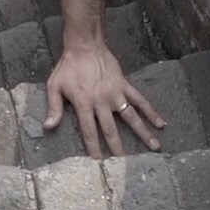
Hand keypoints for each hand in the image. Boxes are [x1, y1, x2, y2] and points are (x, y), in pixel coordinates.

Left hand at [44, 45, 164, 157]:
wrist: (84, 45)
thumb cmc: (67, 67)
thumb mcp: (54, 86)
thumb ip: (53, 108)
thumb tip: (48, 127)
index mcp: (84, 104)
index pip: (90, 131)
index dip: (94, 148)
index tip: (99, 163)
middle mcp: (101, 101)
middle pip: (111, 129)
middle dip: (118, 148)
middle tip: (126, 164)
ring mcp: (115, 93)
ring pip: (131, 117)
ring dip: (143, 132)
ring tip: (154, 147)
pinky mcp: (124, 85)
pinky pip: (139, 100)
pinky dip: (151, 111)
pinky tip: (161, 122)